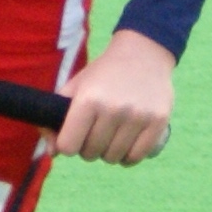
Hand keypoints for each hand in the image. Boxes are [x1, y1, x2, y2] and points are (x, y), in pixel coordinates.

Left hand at [56, 28, 174, 164]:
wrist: (143, 53)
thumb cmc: (103, 73)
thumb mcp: (76, 86)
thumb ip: (56, 118)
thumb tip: (53, 152)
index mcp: (88, 99)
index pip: (68, 146)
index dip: (68, 144)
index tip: (74, 136)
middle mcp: (113, 109)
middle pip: (90, 153)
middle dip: (88, 147)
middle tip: (94, 132)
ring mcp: (138, 117)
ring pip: (113, 158)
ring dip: (108, 152)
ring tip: (110, 136)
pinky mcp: (158, 122)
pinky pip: (136, 157)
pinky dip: (128, 156)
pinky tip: (126, 144)